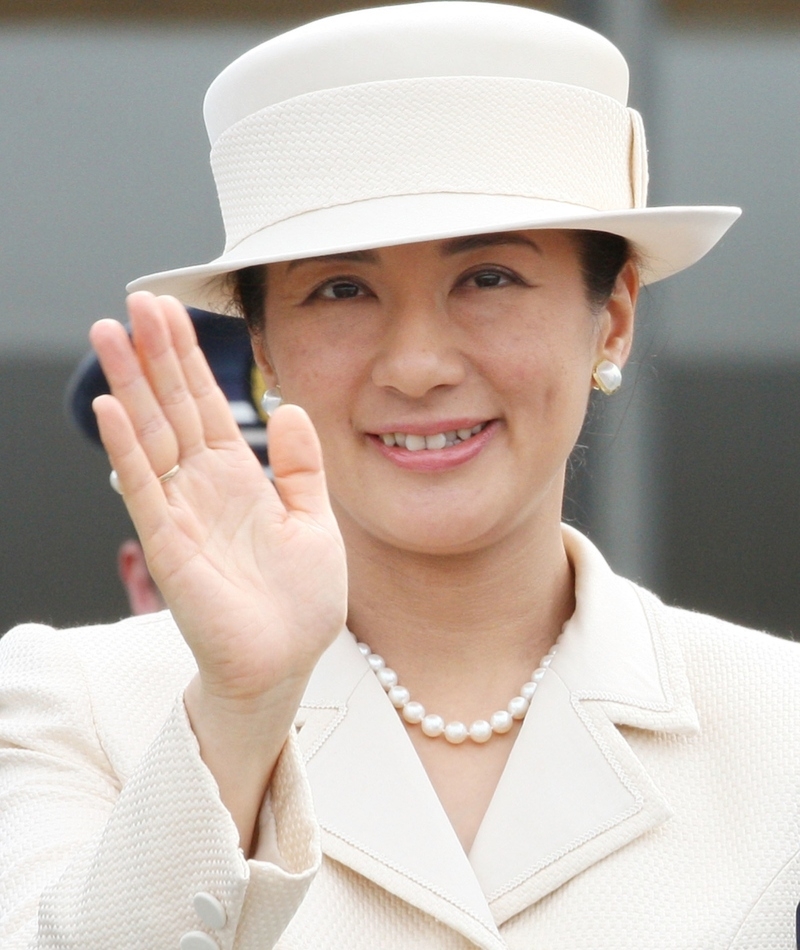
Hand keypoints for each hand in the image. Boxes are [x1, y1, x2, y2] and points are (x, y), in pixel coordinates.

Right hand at [90, 293, 347, 705]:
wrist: (286, 663)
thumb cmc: (299, 601)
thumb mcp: (314, 520)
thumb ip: (302, 466)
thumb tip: (288, 406)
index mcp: (238, 479)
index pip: (206, 405)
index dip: (188, 358)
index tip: (170, 311)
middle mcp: (203, 488)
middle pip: (172, 408)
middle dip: (155, 355)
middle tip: (135, 301)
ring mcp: (182, 514)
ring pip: (151, 437)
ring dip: (131, 386)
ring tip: (110, 333)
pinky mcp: (172, 548)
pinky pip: (146, 490)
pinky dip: (128, 449)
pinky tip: (112, 409)